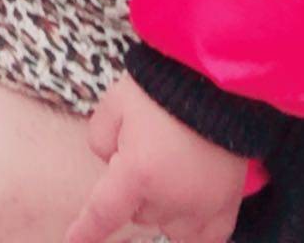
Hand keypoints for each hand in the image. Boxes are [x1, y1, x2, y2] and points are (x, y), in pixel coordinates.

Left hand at [66, 73, 246, 242]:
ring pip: (171, 229)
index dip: (86, 231)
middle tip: (144, 152)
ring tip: (168, 174)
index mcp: (138, 173)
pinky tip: (190, 214)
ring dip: (163, 209)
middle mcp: (170, 198)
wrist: (216, 77)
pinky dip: (196, 230)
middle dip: (135, 193)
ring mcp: (203, 205)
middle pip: (140, 215)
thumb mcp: (114, 102)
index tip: (74, 240)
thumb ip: (100, 138)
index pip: (103, 214)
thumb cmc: (161, 86)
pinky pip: (210, 238)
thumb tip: (111, 162)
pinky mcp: (229, 202)